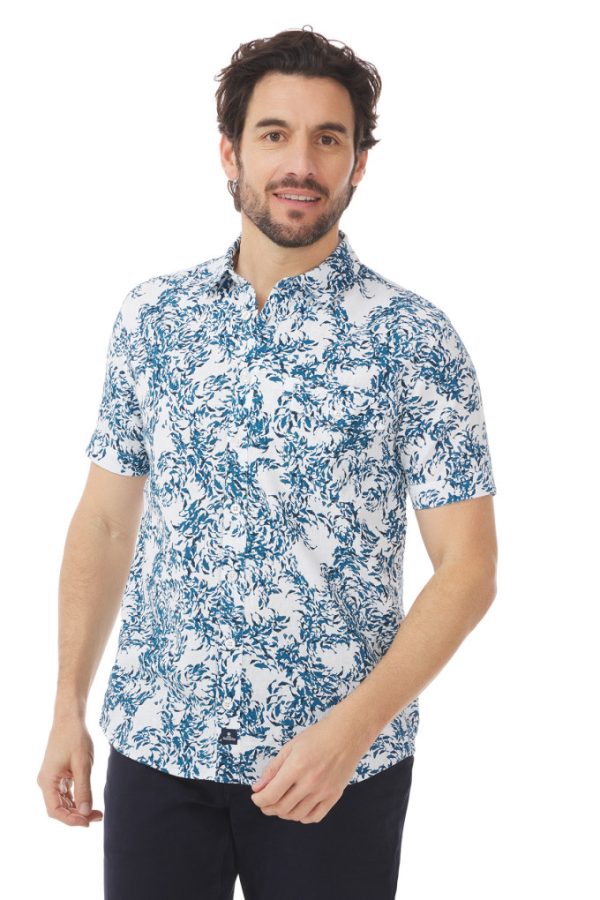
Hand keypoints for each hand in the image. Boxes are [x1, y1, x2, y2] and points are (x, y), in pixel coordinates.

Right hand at [37, 716, 103, 826]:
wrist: (70, 718)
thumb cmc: (75, 738)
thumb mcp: (82, 764)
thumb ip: (84, 789)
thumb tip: (85, 812)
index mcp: (47, 781)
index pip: (55, 810)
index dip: (70, 820)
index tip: (87, 822)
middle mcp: (47, 782)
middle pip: (59, 808)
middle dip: (77, 815)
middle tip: (98, 817)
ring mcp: (53, 779)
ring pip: (63, 802)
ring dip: (78, 809)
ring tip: (97, 813)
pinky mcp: (60, 775)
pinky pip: (66, 793)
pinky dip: (77, 799)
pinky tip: (89, 802)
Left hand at [249, 708, 370, 823]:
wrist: (347, 734)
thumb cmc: (318, 736)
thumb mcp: (291, 747)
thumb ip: (273, 769)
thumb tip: (258, 787)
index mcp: (296, 767)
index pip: (271, 795)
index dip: (259, 800)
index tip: (255, 797)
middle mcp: (310, 782)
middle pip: (282, 808)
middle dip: (268, 808)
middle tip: (264, 802)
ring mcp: (323, 791)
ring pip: (297, 815)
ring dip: (283, 813)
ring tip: (280, 804)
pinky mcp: (334, 796)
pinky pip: (315, 817)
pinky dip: (302, 817)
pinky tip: (298, 808)